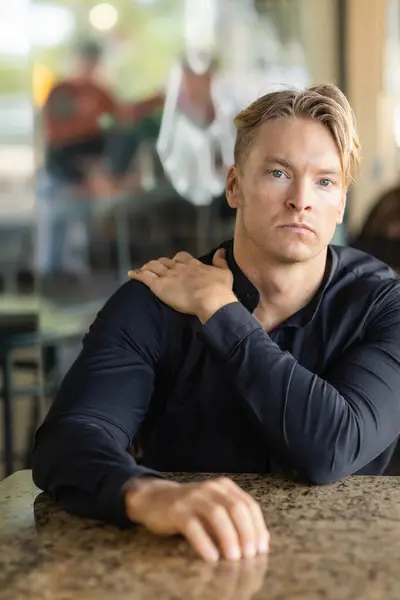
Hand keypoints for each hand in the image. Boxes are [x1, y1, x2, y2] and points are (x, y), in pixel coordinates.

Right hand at [125, 477, 269, 562]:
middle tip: (249, 556)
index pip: (249, 505)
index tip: (261, 548)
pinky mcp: (176, 510)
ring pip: (217, 514)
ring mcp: (193, 497)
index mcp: (225, 487)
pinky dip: (204, 542)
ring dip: (229, 537)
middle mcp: (211, 488)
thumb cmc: (191, 509)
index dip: (258, 527)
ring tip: (234, 558)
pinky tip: (211, 557)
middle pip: (236, 508)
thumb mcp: (215, 510)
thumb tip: (261, 542)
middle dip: (246, 533)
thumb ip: (235, 521)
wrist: (155, 499)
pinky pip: (193, 526)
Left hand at [128, 249, 236, 322]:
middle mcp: (179, 267)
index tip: (175, 263)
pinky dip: (137, 274)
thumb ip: (220, 261)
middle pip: (166, 262)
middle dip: (161, 264)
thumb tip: (220, 251)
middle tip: (158, 268)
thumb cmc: (219, 289)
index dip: (177, 260)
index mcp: (193, 265)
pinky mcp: (159, 285)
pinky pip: (145, 277)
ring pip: (154, 267)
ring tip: (144, 269)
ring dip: (148, 267)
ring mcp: (168, 275)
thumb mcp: (224, 272)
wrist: (211, 298)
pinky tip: (131, 274)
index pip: (182, 258)